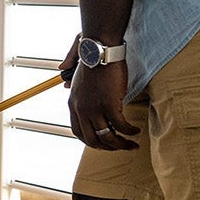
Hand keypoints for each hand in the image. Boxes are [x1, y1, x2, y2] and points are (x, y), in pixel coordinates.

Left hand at [62, 34, 137, 149]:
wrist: (99, 51)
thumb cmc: (91, 60)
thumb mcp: (76, 75)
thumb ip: (71, 83)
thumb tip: (64, 82)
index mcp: (72, 104)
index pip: (78, 132)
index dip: (91, 141)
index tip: (103, 143)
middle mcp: (81, 109)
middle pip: (93, 139)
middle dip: (108, 147)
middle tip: (120, 147)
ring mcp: (94, 108)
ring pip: (108, 137)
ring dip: (122, 144)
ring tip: (132, 144)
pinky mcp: (109, 105)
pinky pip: (121, 127)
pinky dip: (129, 132)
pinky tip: (136, 131)